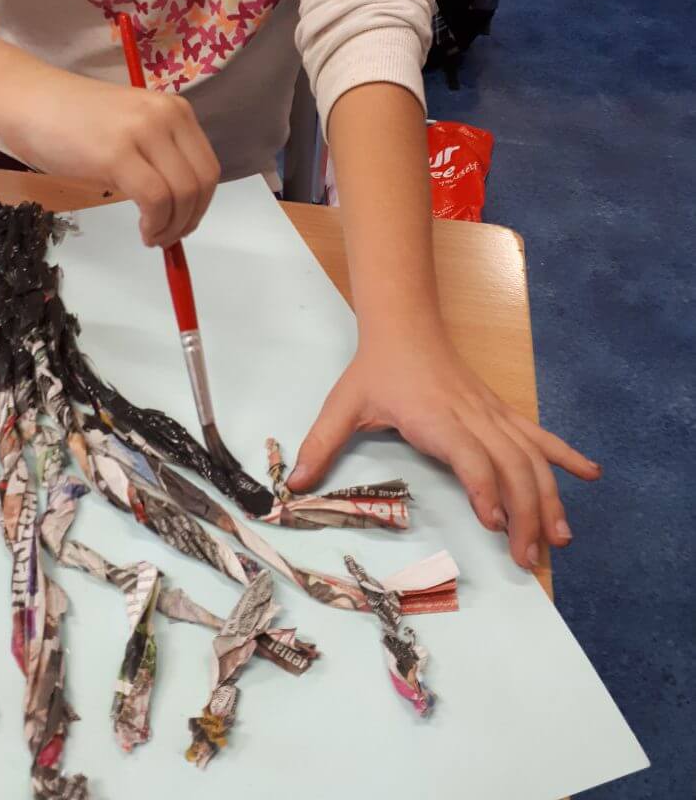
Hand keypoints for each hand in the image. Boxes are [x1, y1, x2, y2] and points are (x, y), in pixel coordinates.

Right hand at [0, 66, 219, 246]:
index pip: (208, 167)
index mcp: (175, 111)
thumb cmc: (70, 119)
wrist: (27, 100)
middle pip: (201, 183)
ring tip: (152, 236)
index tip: (184, 222)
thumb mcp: (130, 130)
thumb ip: (157, 156)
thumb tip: (177, 205)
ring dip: (172, 226)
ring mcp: (143, 132)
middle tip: (168, 237)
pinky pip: (155, 200)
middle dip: (190, 219)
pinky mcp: (117, 154)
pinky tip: (143, 231)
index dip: (201, 204)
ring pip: (183, 194)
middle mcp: (166, 116)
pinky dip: (155, 224)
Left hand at [286, 336, 601, 570]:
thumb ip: (320, 446)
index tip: (494, 523)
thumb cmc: (376, 368)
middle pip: (511, 466)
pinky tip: (591, 475)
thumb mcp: (343, 406)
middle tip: (529, 559)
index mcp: (436, 417)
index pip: (471, 455)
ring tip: (561, 539)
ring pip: (530, 456)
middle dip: (526, 514)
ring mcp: (490, 413)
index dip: (485, 488)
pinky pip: (538, 434)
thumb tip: (292, 487)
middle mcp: (472, 416)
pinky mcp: (499, 411)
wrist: (404, 324)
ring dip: (549, 497)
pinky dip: (565, 455)